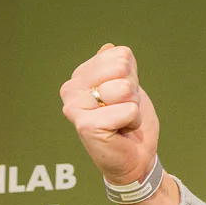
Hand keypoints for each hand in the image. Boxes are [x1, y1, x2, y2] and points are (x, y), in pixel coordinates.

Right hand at [60, 44, 159, 184]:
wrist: (135, 157)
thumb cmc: (129, 122)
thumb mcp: (127, 87)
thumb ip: (115, 67)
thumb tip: (108, 47)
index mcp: (80, 75)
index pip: (120, 54)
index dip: (132, 75)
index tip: (123, 96)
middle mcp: (71, 88)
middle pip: (122, 68)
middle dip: (132, 91)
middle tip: (122, 109)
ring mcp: (75, 107)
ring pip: (125, 89)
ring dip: (133, 107)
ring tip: (121, 120)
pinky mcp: (86, 125)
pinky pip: (128, 110)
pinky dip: (133, 122)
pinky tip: (120, 131)